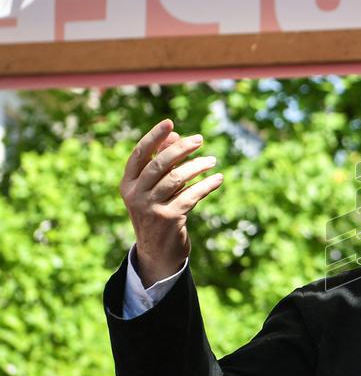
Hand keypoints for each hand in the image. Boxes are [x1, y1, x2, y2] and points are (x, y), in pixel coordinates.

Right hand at [119, 119, 222, 286]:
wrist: (158, 252)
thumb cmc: (158, 212)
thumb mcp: (155, 189)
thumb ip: (163, 163)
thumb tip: (177, 136)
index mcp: (127, 184)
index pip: (139, 155)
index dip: (154, 137)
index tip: (170, 122)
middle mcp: (135, 195)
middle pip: (159, 165)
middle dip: (181, 149)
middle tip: (200, 139)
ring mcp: (151, 208)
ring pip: (177, 179)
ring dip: (198, 167)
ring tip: (212, 161)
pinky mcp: (169, 219)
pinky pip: (191, 195)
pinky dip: (207, 185)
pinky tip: (218, 179)